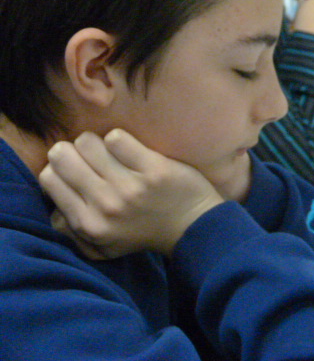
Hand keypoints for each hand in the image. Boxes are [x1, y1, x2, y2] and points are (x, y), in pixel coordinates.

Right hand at [39, 129, 223, 259]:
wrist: (192, 226)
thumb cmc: (143, 232)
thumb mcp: (102, 247)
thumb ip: (72, 231)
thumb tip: (53, 208)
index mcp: (89, 225)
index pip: (49, 178)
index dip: (59, 168)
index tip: (76, 168)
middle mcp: (106, 206)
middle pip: (63, 156)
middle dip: (73, 150)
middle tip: (91, 157)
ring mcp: (131, 187)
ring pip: (88, 142)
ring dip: (97, 142)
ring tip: (111, 153)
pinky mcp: (154, 169)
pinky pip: (118, 138)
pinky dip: (121, 139)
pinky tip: (130, 151)